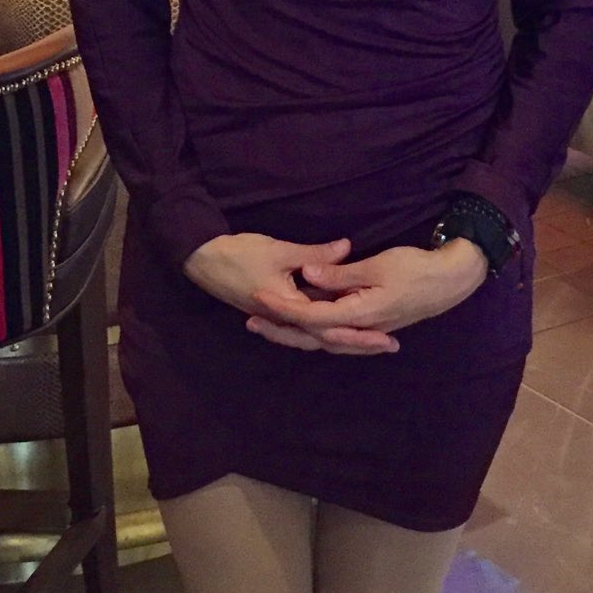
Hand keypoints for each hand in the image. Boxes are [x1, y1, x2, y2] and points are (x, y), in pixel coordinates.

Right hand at [183, 232, 398, 355]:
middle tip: (390, 345)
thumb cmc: (240, 255)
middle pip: (328, 338)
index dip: (359, 332)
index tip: (386, 334)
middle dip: (358, 342)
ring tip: (374, 340)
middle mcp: (286, 321)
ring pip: (318, 335)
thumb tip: (347, 247)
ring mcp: (280, 320)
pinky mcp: (276, 312)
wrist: (202, 260)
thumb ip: (316, 254)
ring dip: (345, 338)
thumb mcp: (281, 251)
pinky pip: (308, 327)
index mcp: (290, 309)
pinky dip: (327, 328)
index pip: (330, 326)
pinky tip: (343, 325)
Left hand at [246, 240, 488, 354]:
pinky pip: (334, 333)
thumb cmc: (417, 269)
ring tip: (267, 325)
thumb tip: (307, 276)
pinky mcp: (369, 324)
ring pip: (322, 338)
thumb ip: (340, 274)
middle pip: (311, 336)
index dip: (282, 307)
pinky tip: (301, 327)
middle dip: (280, 330)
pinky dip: (315, 332)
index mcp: (359, 315)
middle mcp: (359, 328)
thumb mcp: (378, 265)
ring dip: (294, 333)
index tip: (258, 296)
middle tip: (250, 322)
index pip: (311, 315)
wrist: (451, 281)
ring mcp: (365, 329)